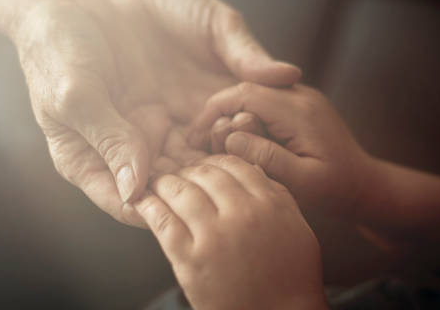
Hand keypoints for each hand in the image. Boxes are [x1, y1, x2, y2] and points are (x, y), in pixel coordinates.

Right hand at [16, 0, 299, 226]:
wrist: (67, 6)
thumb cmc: (55, 50)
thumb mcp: (76, 95)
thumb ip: (108, 139)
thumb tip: (135, 190)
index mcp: (85, 162)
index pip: (127, 204)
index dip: (163, 208)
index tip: (198, 203)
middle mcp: (117, 154)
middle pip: (162, 188)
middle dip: (196, 187)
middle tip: (232, 181)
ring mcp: (141, 131)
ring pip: (183, 162)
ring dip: (210, 162)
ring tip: (242, 157)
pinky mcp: (160, 108)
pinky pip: (192, 130)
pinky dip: (214, 133)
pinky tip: (238, 127)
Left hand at [134, 155, 327, 309]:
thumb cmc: (292, 277)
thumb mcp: (297, 228)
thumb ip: (278, 195)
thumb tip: (251, 167)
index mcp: (269, 204)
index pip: (233, 165)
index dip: (213, 161)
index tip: (204, 167)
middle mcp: (241, 214)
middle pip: (204, 174)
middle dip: (187, 169)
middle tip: (178, 172)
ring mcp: (214, 237)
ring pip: (181, 192)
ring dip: (165, 183)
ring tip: (158, 183)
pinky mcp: (190, 261)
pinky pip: (163, 223)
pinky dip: (149, 207)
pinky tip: (142, 201)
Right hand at [189, 83, 371, 217]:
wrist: (367, 186)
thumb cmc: (337, 190)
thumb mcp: (302, 181)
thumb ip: (266, 157)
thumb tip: (230, 139)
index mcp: (298, 110)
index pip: (245, 94)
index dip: (213, 110)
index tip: (193, 134)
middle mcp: (300, 95)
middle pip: (245, 89)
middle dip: (218, 112)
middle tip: (198, 142)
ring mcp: (301, 98)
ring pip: (252, 94)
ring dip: (230, 115)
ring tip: (212, 144)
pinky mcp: (300, 107)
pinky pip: (264, 103)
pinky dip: (244, 118)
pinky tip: (234, 142)